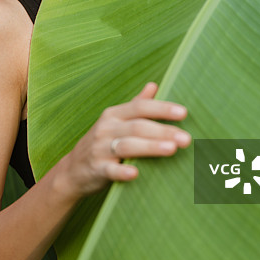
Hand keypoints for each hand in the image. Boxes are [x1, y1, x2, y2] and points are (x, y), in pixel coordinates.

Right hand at [60, 82, 190, 197]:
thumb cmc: (102, 142)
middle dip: (163, 131)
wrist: (72, 170)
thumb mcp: (115, 121)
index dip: (162, 109)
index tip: (184, 113)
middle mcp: (106, 128)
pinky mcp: (96, 169)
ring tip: (172, 149)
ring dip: (150, 147)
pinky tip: (136, 174)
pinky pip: (110, 170)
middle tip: (186, 138)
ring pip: (127, 146)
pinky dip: (122, 172)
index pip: (140, 107)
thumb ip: (136, 104)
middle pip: (138, 127)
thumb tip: (153, 85)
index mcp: (114, 115)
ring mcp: (100, 149)